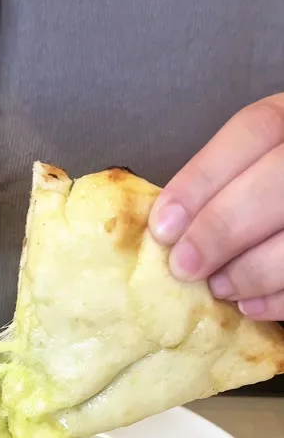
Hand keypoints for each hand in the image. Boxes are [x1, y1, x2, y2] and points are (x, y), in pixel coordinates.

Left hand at [149, 94, 283, 319]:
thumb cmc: (267, 189)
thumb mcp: (255, 163)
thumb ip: (225, 181)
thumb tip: (169, 227)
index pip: (255, 130)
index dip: (202, 178)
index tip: (164, 225)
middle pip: (276, 183)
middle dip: (221, 229)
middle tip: (184, 266)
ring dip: (250, 271)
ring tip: (218, 288)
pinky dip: (278, 298)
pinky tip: (249, 307)